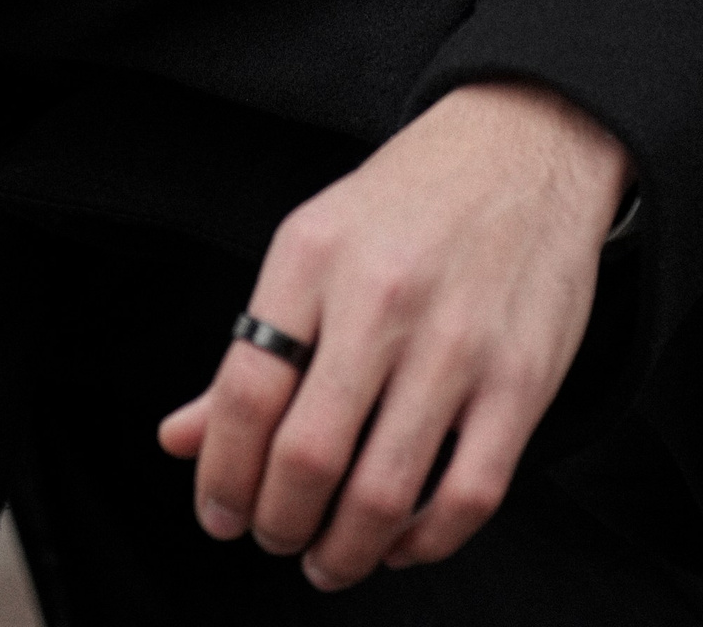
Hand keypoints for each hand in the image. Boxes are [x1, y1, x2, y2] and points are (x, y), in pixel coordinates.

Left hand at [157, 82, 630, 591]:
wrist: (524, 145)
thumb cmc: (409, 202)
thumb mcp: (313, 243)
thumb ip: (252, 347)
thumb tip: (179, 440)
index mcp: (312, 255)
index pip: (244, 394)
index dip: (221, 477)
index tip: (221, 515)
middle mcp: (381, 295)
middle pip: (306, 455)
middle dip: (278, 524)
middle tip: (276, 537)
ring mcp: (456, 339)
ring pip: (383, 493)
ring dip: (344, 552)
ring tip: (329, 556)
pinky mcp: (521, 377)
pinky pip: (467, 496)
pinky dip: (424, 543)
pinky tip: (401, 540)